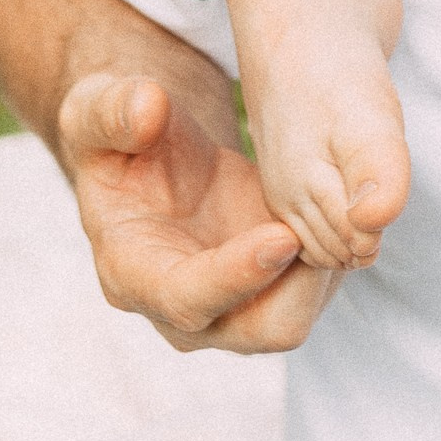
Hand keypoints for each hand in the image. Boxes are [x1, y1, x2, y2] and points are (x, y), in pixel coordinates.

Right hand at [56, 65, 336, 353]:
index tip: (283, 235)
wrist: (151, 154)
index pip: (184, 299)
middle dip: (300, 288)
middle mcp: (180, 308)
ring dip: (323, 275)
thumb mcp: (96, 110)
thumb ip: (113, 110)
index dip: (234, 276)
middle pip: (255, 331)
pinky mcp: (263, 291)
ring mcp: (226, 307)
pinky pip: (307, 296)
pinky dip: (331, 263)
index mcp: (130, 272)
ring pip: (291, 320)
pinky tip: (344, 216)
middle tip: (336, 228)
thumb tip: (147, 108)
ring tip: (344, 213)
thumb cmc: (117, 137)